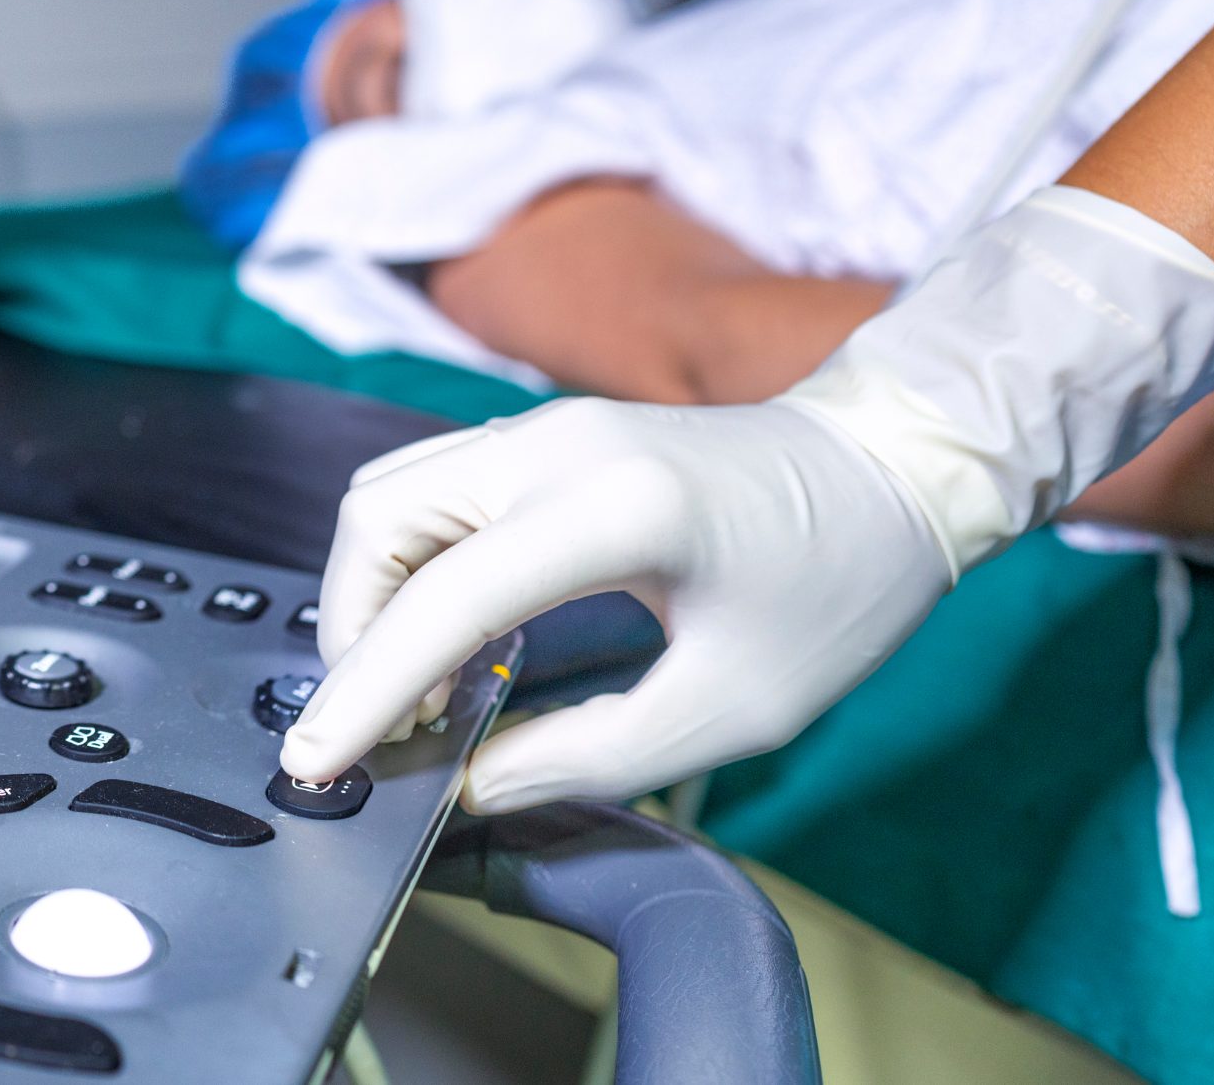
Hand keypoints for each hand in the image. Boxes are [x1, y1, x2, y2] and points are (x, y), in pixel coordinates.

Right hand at [278, 186, 1213, 813]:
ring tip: (423, 687)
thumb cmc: (839, 585)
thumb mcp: (735, 708)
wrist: (896, 467)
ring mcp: (544, 427)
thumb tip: (474, 786)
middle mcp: (557, 446)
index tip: (318, 761)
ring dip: (375, 593)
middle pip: (379, 523)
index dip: (366, 689)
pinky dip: (411, 563)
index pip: (444, 599)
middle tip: (391, 725)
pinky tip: (455, 634)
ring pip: (390, 497)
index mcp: (613, 509)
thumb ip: (591, 757)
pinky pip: (432, 488)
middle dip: (356, 633)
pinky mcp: (546, 433)